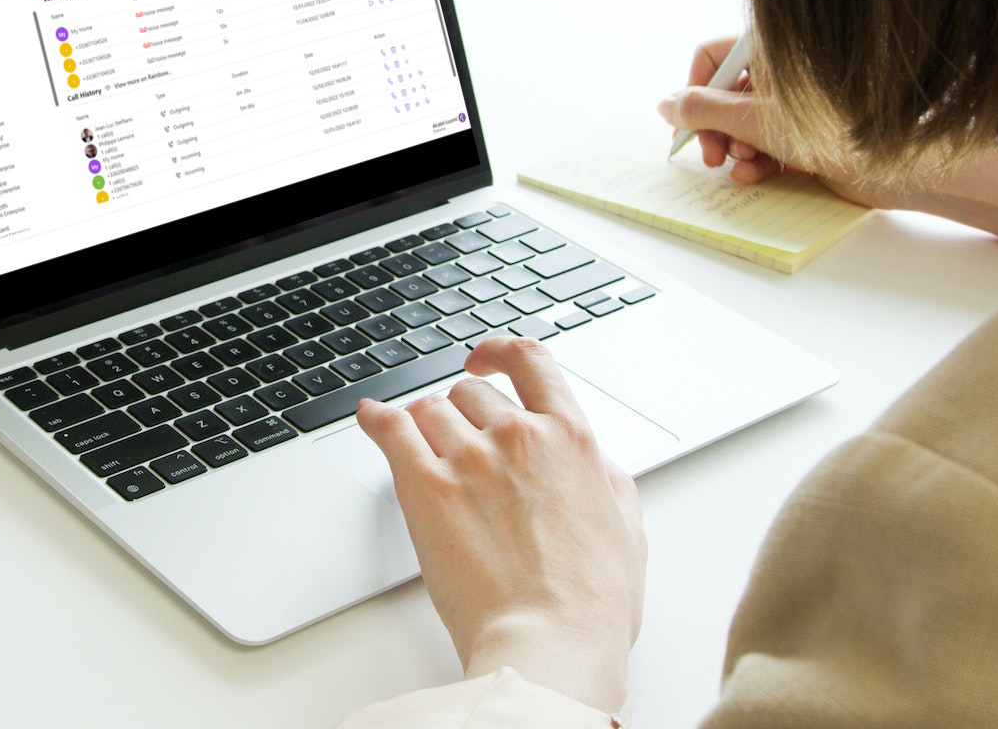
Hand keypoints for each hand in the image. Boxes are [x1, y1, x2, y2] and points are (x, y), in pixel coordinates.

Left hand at [356, 339, 644, 714]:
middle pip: (470, 395)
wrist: (549, 643)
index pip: (530, 362)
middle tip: (462, 454)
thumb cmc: (590, 604)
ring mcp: (469, 457)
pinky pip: (390, 429)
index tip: (484, 361)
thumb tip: (590, 462)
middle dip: (463, 419)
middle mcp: (518, 436)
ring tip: (429, 460)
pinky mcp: (425, 487)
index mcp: (571, 438)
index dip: (500, 353)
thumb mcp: (626, 528)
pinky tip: (371, 419)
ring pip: (429, 411)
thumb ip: (604, 479)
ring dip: (426, 431)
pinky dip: (376, 420)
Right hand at [657, 35, 902, 208]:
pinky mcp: (803, 133)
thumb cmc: (830, 133)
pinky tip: (757, 174)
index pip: (711, 56)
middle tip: (712, 156)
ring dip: (734, 148)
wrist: (892, 167)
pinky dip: (755, 160)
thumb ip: (703, 109)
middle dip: (713, 128)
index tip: (687, 122)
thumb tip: (666, 104)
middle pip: (723, 93)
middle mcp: (780, 73)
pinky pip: (763, 142)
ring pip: (740, 122)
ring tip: (745, 165)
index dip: (693, 89)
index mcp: (771, 51)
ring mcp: (791, 104)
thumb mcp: (752, 120)